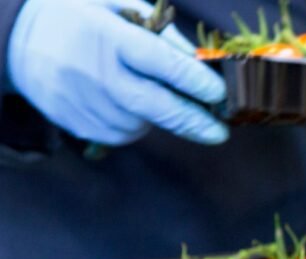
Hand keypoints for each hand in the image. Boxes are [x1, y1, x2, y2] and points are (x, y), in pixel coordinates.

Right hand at [7, 0, 227, 145]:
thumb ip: (163, 34)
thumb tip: (202, 67)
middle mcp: (93, 71)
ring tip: (152, 94)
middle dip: (191, 121)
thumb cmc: (83, 17)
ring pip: (139, 124)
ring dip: (160, 118)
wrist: (18, 37)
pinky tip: (127, 103)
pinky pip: (119, 134)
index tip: (220, 94)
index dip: (194, 81)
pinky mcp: (73, 122)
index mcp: (109, 35)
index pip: (160, 62)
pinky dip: (135, 124)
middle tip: (219, 132)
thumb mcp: (119, 6)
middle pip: (152, 106)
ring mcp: (81, 100)